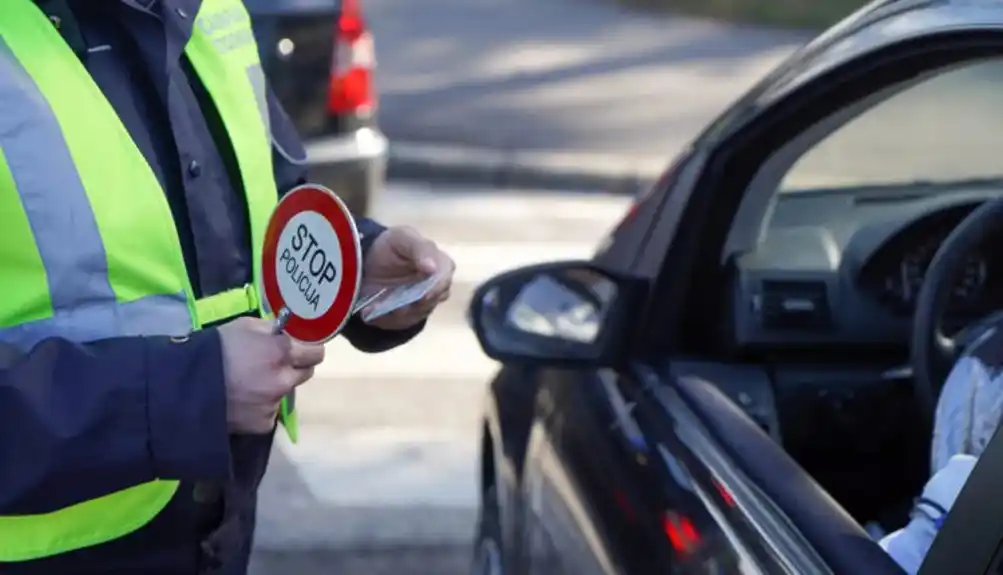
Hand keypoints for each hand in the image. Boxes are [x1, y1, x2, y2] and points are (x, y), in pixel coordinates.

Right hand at [217, 317, 324, 433]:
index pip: (316, 353)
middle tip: (276, 364)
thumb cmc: (216, 349)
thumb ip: (272, 330)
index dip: (309, 349)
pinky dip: (261, 407)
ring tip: (250, 384)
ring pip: (285, 393)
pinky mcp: (263, 424)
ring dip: (275, 387)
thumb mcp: (245, 326)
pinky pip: (270, 412)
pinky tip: (243, 401)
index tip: (304, 349)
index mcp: (282, 352)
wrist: (186, 386)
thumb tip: (287, 333)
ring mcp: (274, 404)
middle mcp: (284, 379)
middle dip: (295, 367)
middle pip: (305, 373)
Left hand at [361, 226, 454, 330]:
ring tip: (372, 307)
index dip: (434, 289)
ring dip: (393, 313)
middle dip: (410, 306)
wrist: (367, 261)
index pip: (444, 281)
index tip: (422, 296)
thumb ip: (420, 249)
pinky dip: (382, 319)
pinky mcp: (404, 317)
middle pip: (430, 303)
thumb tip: (433, 268)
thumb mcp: (402, 238)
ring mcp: (420, 305)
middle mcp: (435, 289)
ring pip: (413, 316)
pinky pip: (397, 324)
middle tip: (393, 305)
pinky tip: (369, 311)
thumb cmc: (391, 246)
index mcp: (440, 267)